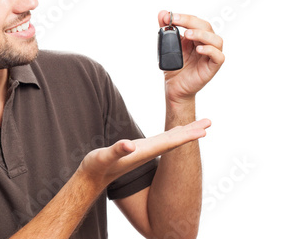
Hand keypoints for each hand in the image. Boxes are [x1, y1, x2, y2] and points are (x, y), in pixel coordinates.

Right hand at [79, 119, 210, 186]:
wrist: (92, 179)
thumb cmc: (96, 167)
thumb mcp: (102, 157)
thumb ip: (116, 151)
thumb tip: (129, 144)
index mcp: (142, 153)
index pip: (169, 143)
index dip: (186, 136)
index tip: (202, 131)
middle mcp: (147, 152)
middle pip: (174, 141)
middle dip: (192, 132)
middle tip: (209, 123)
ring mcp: (144, 151)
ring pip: (169, 140)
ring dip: (185, 133)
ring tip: (199, 126)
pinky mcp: (139, 150)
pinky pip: (161, 140)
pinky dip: (172, 133)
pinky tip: (176, 131)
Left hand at [158, 11, 224, 103]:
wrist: (174, 86)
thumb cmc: (174, 66)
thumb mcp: (167, 45)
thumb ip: (166, 30)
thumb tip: (162, 13)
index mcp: (197, 37)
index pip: (195, 21)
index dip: (184, 17)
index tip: (170, 16)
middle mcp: (206, 43)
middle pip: (206, 27)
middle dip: (190, 22)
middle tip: (176, 21)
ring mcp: (211, 55)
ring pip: (216, 40)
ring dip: (202, 35)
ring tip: (187, 35)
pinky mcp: (213, 66)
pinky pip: (218, 56)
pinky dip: (210, 50)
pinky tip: (198, 49)